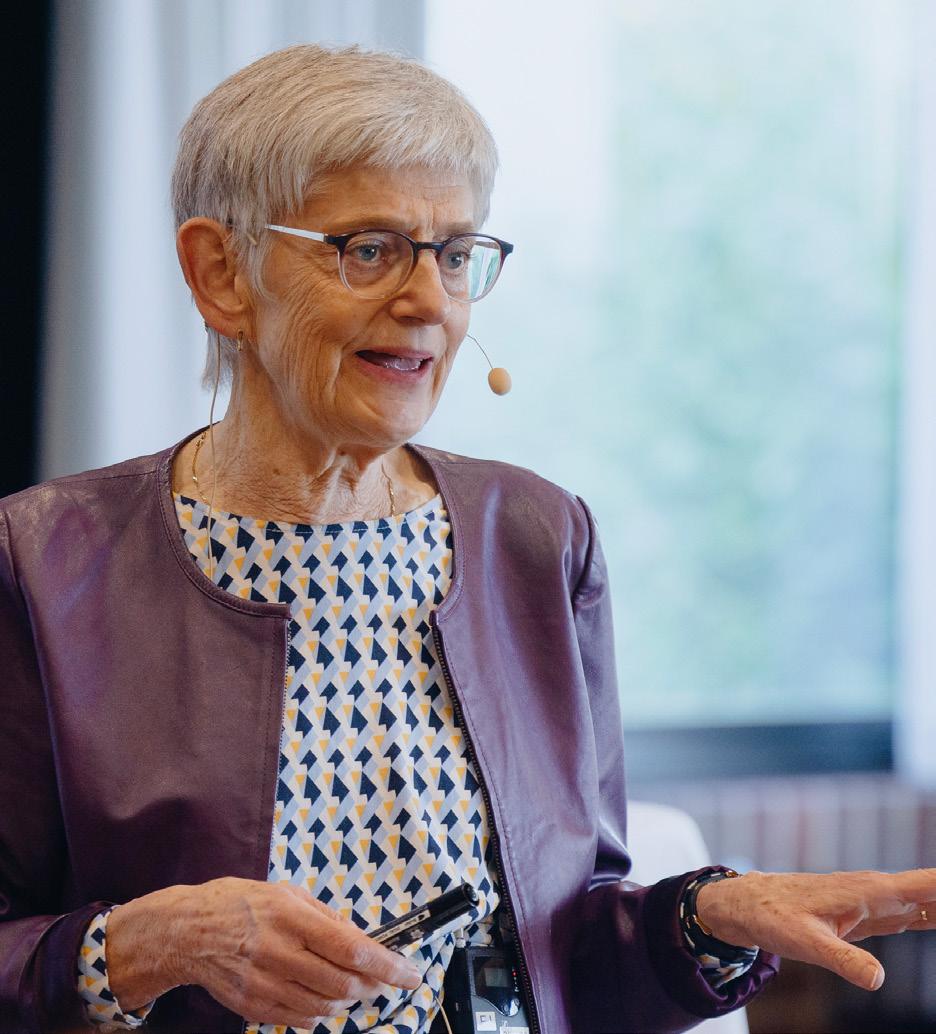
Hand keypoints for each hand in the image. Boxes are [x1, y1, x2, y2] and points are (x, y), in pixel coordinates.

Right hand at [106, 877, 422, 1027]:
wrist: (187, 931)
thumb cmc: (242, 903)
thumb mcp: (287, 894)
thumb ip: (325, 917)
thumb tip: (361, 940)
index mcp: (292, 917)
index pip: (351, 949)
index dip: (387, 966)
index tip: (410, 974)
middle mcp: (280, 952)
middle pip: (343, 985)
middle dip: (372, 986)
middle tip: (383, 980)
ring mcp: (265, 983)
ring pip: (325, 1007)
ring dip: (348, 1001)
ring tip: (351, 986)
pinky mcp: (254, 1006)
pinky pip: (301, 1020)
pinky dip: (320, 1013)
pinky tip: (319, 996)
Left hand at [695, 868, 935, 990]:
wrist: (748, 902)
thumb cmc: (772, 915)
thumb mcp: (803, 943)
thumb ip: (841, 959)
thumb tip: (880, 981)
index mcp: (870, 891)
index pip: (931, 887)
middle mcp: (880, 890)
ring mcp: (879, 900)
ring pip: (933, 900)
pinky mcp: (874, 913)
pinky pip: (919, 911)